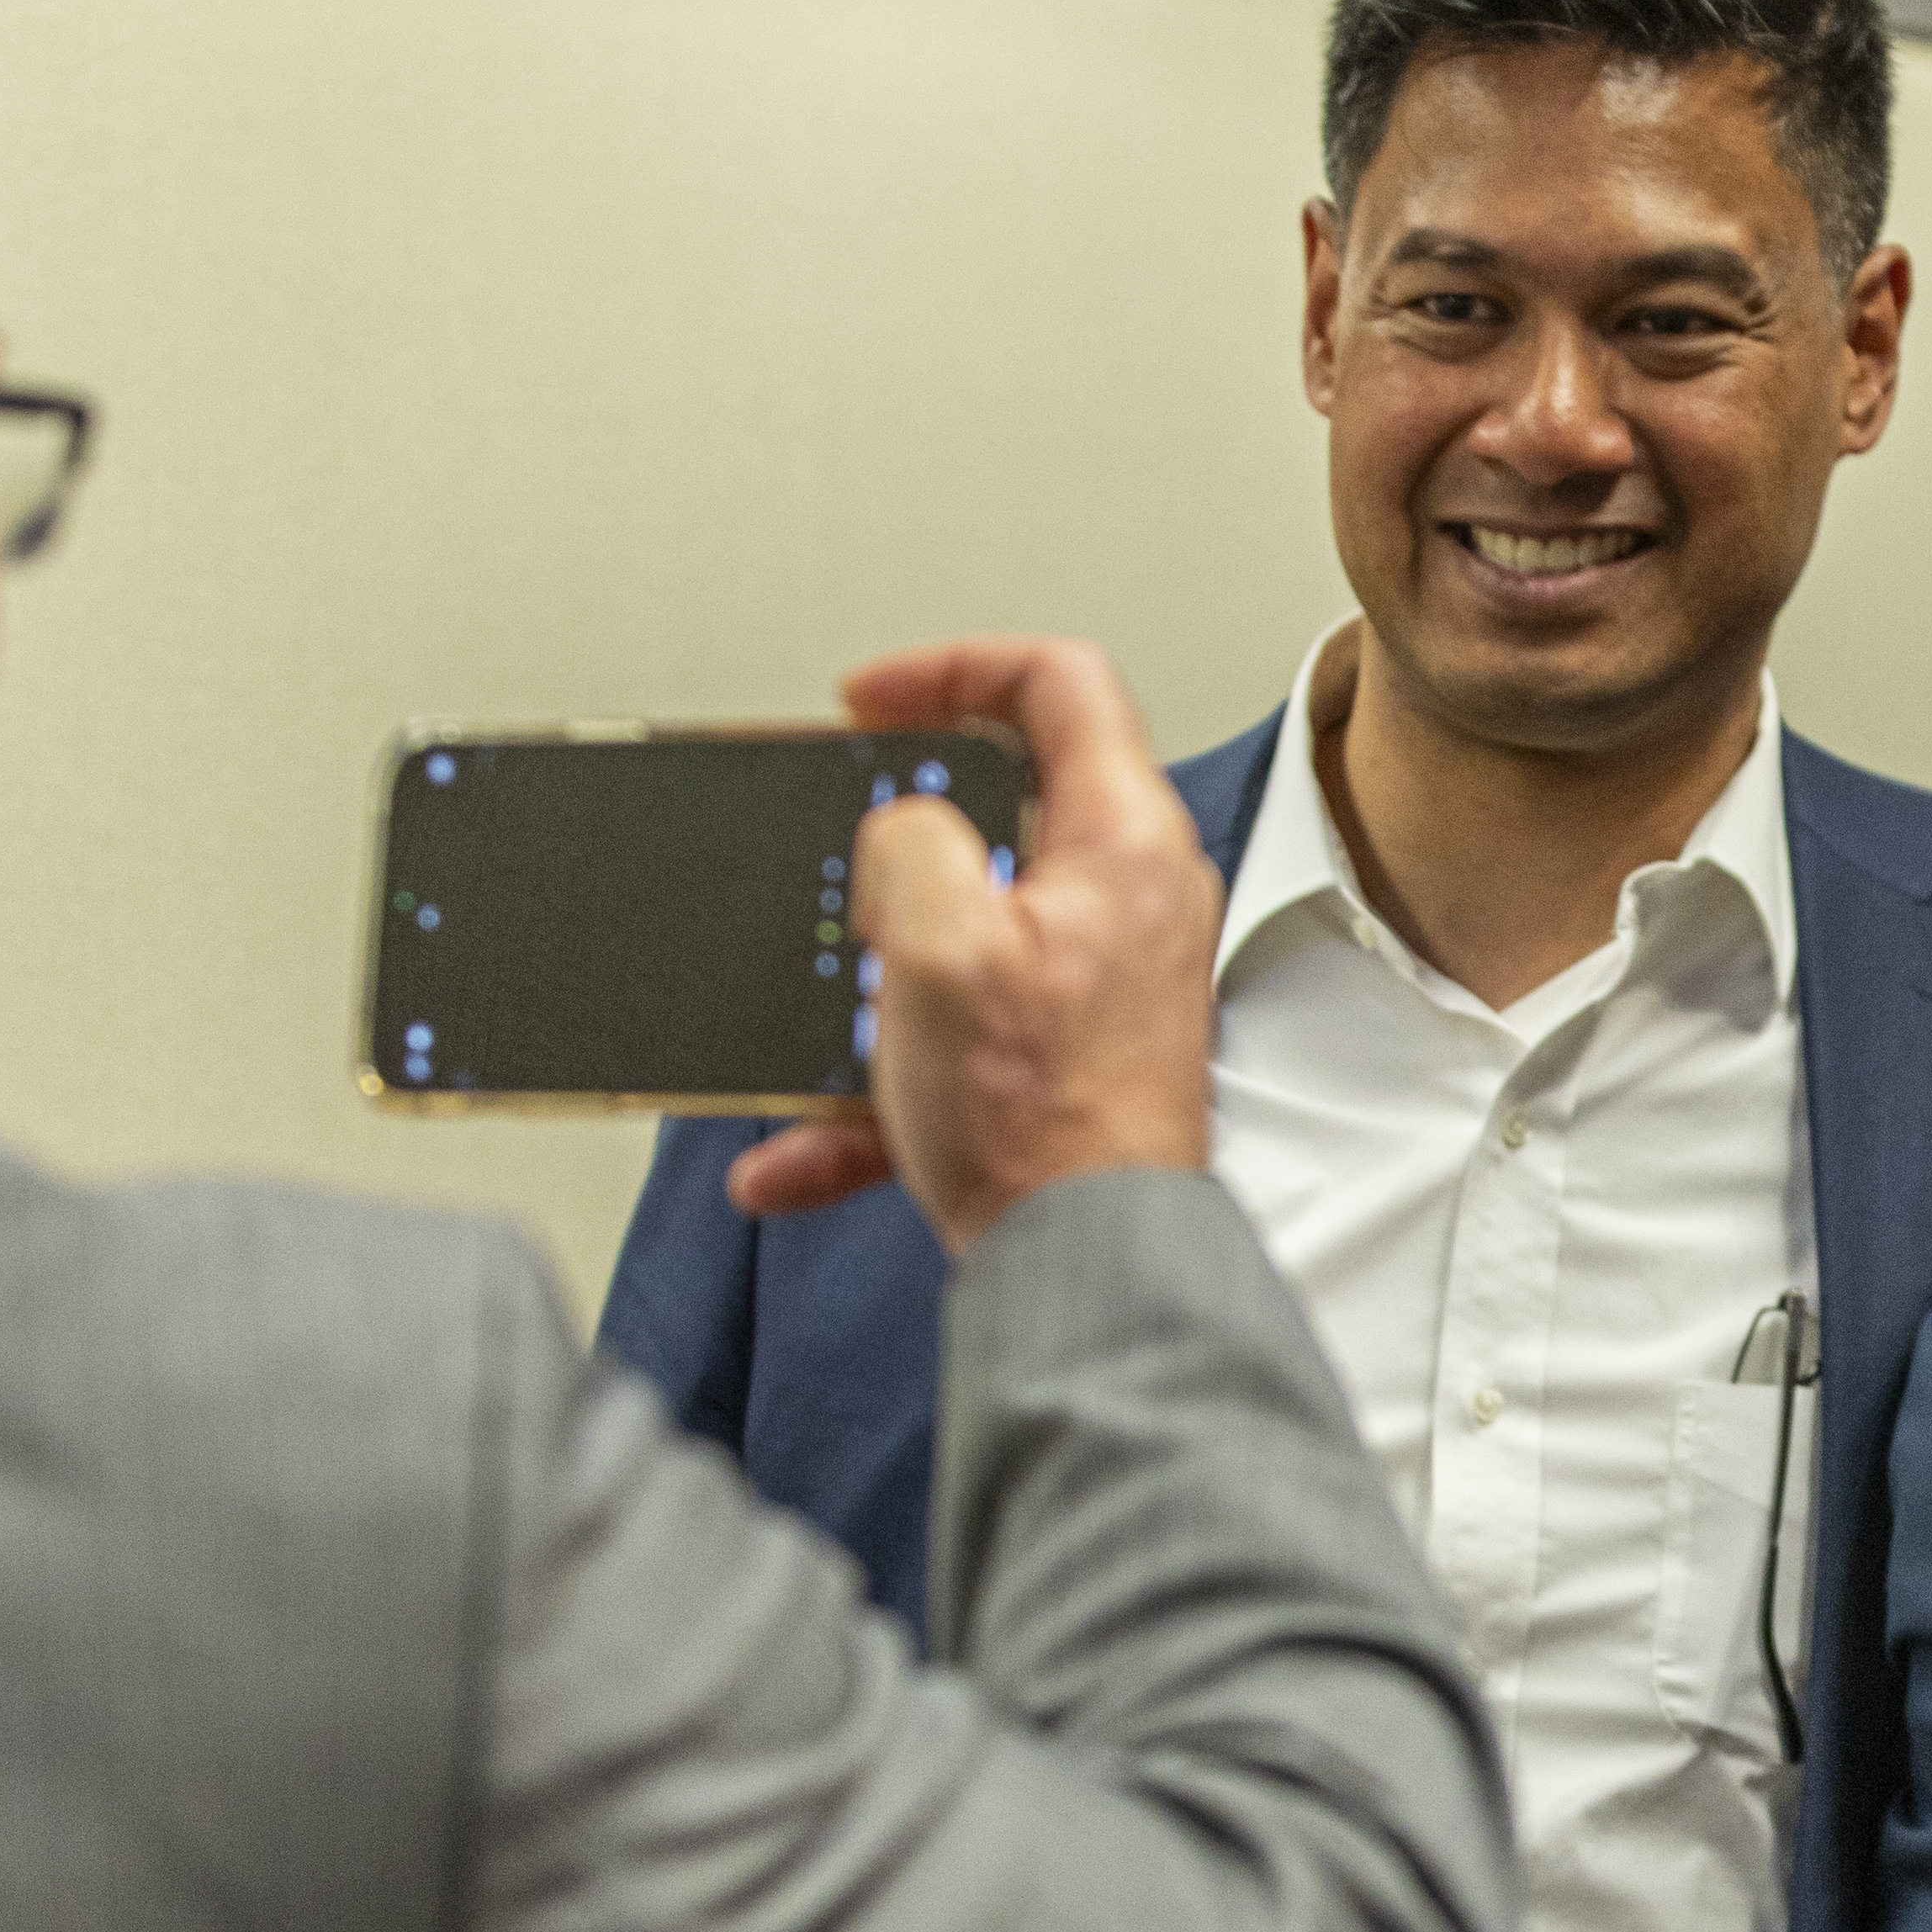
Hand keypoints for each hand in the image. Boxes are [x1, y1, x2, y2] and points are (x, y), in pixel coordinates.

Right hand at [722, 639, 1223, 1247]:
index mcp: (1122, 842)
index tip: (871, 701)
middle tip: (845, 864)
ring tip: (833, 1016)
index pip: (1058, 682)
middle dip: (900, 842)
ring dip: (875, 981)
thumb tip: (907, 831)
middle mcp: (1131, 903)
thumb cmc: (1044, 1121)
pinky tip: (800, 1150)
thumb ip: (913, 843)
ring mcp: (1103, 983)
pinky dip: (871, 1091)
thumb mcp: (937, 942)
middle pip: (1005, 811)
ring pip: (964, 938)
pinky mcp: (1066, 1061)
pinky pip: (951, 1046)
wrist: (1086, 1265)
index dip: (953, 666)